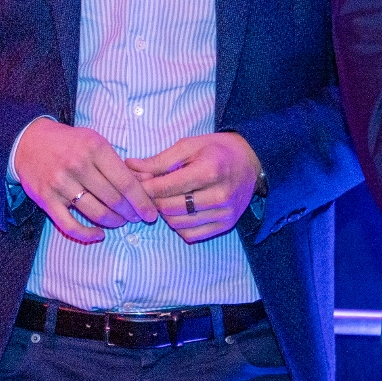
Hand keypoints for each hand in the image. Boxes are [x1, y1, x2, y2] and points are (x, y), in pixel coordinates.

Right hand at [12, 117, 157, 243]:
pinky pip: (69, 225)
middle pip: (113, 199)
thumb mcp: (98, 143)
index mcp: (95, 149)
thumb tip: (149, 183)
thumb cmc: (71, 143)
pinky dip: (87, 234)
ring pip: (96, 212)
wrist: (29, 142)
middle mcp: (78, 166)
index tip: (151, 213)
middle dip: (130, 213)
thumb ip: (121, 164)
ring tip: (121, 221)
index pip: (126, 182)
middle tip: (137, 218)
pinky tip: (99, 234)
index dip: (142, 201)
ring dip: (113, 222)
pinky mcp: (46, 199)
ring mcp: (61, 183)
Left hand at [127, 133, 262, 243]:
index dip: (145, 187)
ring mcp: (224, 213)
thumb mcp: (189, 146)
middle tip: (152, 191)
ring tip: (167, 199)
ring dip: (165, 214)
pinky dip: (179, 226)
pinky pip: (191, 234)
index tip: (138, 182)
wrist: (251, 160)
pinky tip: (181, 211)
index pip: (165, 188)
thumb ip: (159, 160)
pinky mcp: (226, 225)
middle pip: (168, 208)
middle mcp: (219, 195)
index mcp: (209, 171)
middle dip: (153, 200)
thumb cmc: (217, 150)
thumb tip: (129, 167)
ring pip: (177, 223)